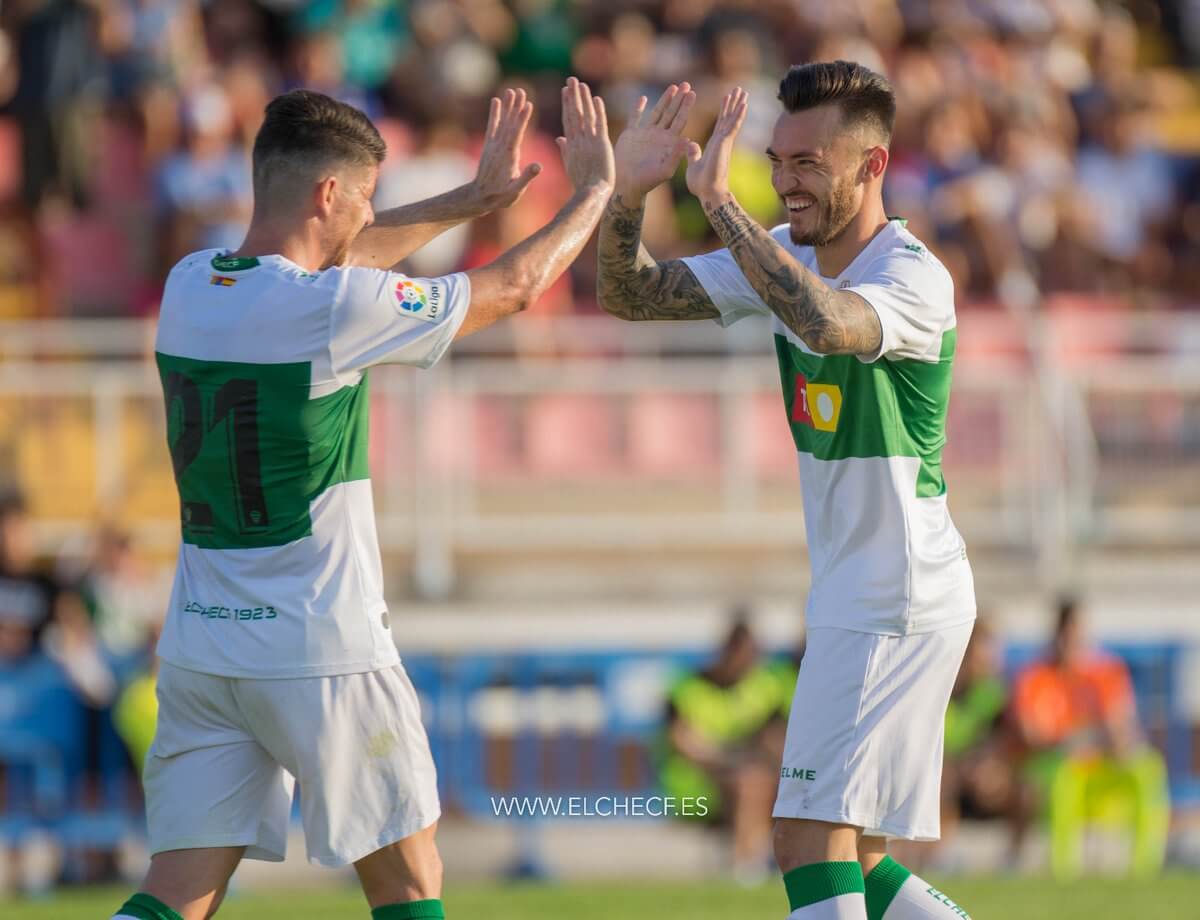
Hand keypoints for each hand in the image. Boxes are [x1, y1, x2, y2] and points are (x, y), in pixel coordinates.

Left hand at [471, 87, 541, 210]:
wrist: (481, 197)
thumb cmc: (501, 196)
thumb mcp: (516, 191)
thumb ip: (526, 177)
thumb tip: (539, 166)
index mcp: (509, 156)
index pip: (517, 133)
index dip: (522, 119)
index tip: (528, 104)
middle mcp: (500, 147)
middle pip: (509, 123)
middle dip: (515, 107)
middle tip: (521, 90)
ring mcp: (493, 145)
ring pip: (501, 121)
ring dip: (507, 106)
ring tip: (511, 90)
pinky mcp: (489, 145)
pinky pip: (491, 126)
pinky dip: (494, 114)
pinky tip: (496, 101)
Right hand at [556, 76, 614, 194]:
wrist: (591, 194)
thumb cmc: (582, 184)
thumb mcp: (570, 165)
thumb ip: (564, 150)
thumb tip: (559, 138)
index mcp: (571, 145)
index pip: (568, 120)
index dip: (567, 105)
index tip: (565, 91)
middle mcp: (578, 141)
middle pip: (574, 114)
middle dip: (572, 96)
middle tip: (571, 80)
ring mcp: (589, 142)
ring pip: (585, 116)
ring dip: (583, 99)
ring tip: (581, 84)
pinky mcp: (601, 144)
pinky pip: (599, 124)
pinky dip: (598, 112)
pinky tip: (596, 99)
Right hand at [613, 83, 695, 200]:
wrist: (627, 185)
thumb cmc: (648, 182)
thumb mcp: (665, 170)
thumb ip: (676, 155)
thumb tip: (688, 139)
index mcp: (669, 143)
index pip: (680, 121)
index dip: (686, 107)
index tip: (692, 94)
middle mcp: (659, 136)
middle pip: (671, 113)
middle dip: (679, 99)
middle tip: (686, 85)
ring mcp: (645, 134)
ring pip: (657, 112)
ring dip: (664, 100)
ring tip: (673, 87)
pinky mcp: (631, 134)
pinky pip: (635, 118)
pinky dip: (638, 108)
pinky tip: (643, 99)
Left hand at [685, 86, 746, 205]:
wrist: (707, 193)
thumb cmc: (701, 184)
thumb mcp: (693, 164)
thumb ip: (693, 153)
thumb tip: (690, 144)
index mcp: (714, 144)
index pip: (720, 123)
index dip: (724, 110)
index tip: (727, 98)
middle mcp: (721, 141)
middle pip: (728, 117)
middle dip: (733, 103)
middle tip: (739, 89)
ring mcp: (724, 142)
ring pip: (732, 119)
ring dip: (738, 104)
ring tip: (743, 91)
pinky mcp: (724, 144)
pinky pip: (732, 126)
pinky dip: (738, 115)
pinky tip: (744, 104)